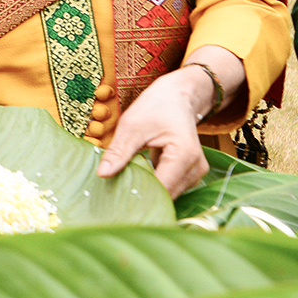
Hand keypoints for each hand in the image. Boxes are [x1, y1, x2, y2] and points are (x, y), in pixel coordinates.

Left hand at [96, 67, 214, 196]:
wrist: (178, 96)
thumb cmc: (156, 106)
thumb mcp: (132, 125)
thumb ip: (119, 152)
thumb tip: (102, 174)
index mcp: (184, 155)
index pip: (160, 191)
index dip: (138, 197)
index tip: (115, 201)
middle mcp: (195, 168)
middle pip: (164, 195)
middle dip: (141, 194)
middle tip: (115, 192)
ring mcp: (195, 173)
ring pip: (167, 195)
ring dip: (147, 190)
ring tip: (128, 179)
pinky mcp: (190, 175)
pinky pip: (169, 189)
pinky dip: (154, 185)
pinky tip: (140, 175)